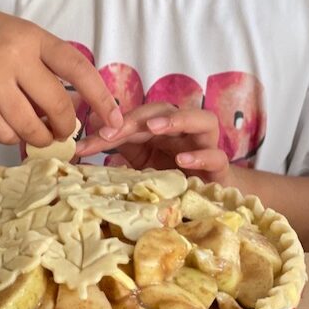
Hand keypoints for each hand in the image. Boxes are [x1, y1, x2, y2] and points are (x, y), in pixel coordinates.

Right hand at [0, 0, 121, 146]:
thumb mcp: (20, 34)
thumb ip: (45, 63)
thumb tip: (71, 108)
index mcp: (35, 37)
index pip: (79, 69)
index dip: (101, 98)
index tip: (115, 120)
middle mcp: (15, 56)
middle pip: (57, 106)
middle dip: (66, 127)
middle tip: (62, 131)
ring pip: (29, 125)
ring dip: (39, 138)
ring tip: (37, 134)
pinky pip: (1, 132)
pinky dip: (10, 137)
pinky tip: (9, 128)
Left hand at [76, 102, 233, 185]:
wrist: (206, 199)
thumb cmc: (172, 175)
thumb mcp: (142, 161)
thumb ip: (121, 145)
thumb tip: (89, 132)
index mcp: (164, 127)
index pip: (138, 117)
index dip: (115, 126)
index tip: (90, 141)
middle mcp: (186, 130)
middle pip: (167, 109)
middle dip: (141, 117)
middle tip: (118, 127)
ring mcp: (205, 145)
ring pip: (203, 119)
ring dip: (178, 119)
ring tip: (155, 127)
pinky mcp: (219, 167)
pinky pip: (216, 155)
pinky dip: (200, 155)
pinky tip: (183, 159)